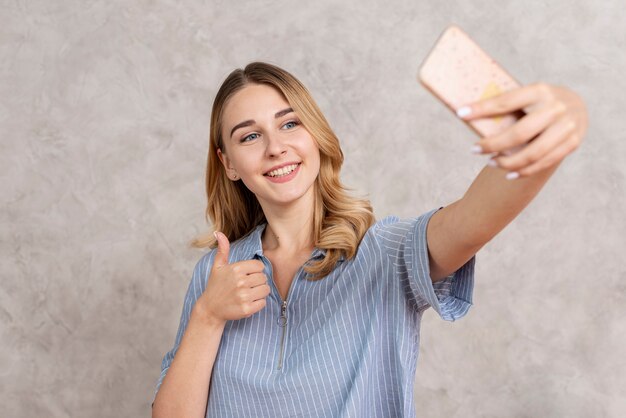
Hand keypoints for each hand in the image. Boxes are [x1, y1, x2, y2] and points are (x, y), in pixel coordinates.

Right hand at [195, 232, 270, 322]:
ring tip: (248, 293)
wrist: (210, 309)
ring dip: (260, 292)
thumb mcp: (218, 266)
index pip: (260, 266)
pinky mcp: (247, 309)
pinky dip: (258, 303)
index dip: (255, 271)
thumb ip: (222, 249)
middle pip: (264, 278)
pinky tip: (248, 302)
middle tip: (247, 286)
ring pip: (266, 290)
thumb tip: (218, 232)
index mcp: (236, 269)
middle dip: (257, 282)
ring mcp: (244, 296)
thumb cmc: (215, 286)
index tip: (247, 275)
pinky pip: (263, 303)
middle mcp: (241, 282)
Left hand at [460, 82, 588, 178]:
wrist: (577, 105)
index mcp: (540, 90)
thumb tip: (467, 113)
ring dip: (507, 162)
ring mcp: (567, 126)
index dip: (482, 108)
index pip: (506, 101)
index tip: (461, 114)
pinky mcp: (572, 142)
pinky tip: (508, 173)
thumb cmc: (540, 102)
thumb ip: (506, 105)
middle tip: (474, 149)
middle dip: (493, 144)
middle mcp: (556, 108)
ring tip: (490, 162)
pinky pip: (544, 163)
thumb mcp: (527, 95)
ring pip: (532, 153)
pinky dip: (523, 171)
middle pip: (519, 133)